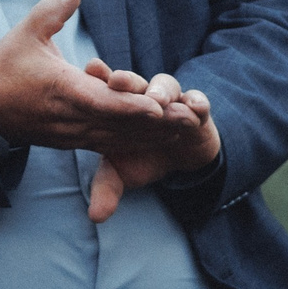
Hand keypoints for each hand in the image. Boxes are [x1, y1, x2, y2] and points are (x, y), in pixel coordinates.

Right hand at [0, 0, 169, 149]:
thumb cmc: (5, 69)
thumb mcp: (24, 34)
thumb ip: (53, 10)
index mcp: (61, 90)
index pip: (101, 102)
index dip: (131, 106)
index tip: (159, 105)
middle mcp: (70, 117)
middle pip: (119, 125)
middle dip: (156, 124)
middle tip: (190, 118)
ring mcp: (73, 133)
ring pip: (118, 137)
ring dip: (152, 135)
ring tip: (186, 127)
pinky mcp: (74, 141)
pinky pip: (110, 143)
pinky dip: (136, 141)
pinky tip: (161, 137)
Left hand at [79, 64, 221, 221]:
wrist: (181, 159)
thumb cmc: (143, 157)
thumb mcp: (124, 174)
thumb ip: (108, 189)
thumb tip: (96, 217)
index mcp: (120, 107)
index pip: (106, 88)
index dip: (98, 78)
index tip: (88, 71)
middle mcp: (144, 99)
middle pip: (133, 83)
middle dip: (126, 80)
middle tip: (116, 80)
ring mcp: (172, 102)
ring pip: (166, 87)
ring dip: (161, 91)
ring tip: (156, 100)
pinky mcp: (198, 111)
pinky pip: (199, 102)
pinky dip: (197, 103)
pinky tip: (195, 106)